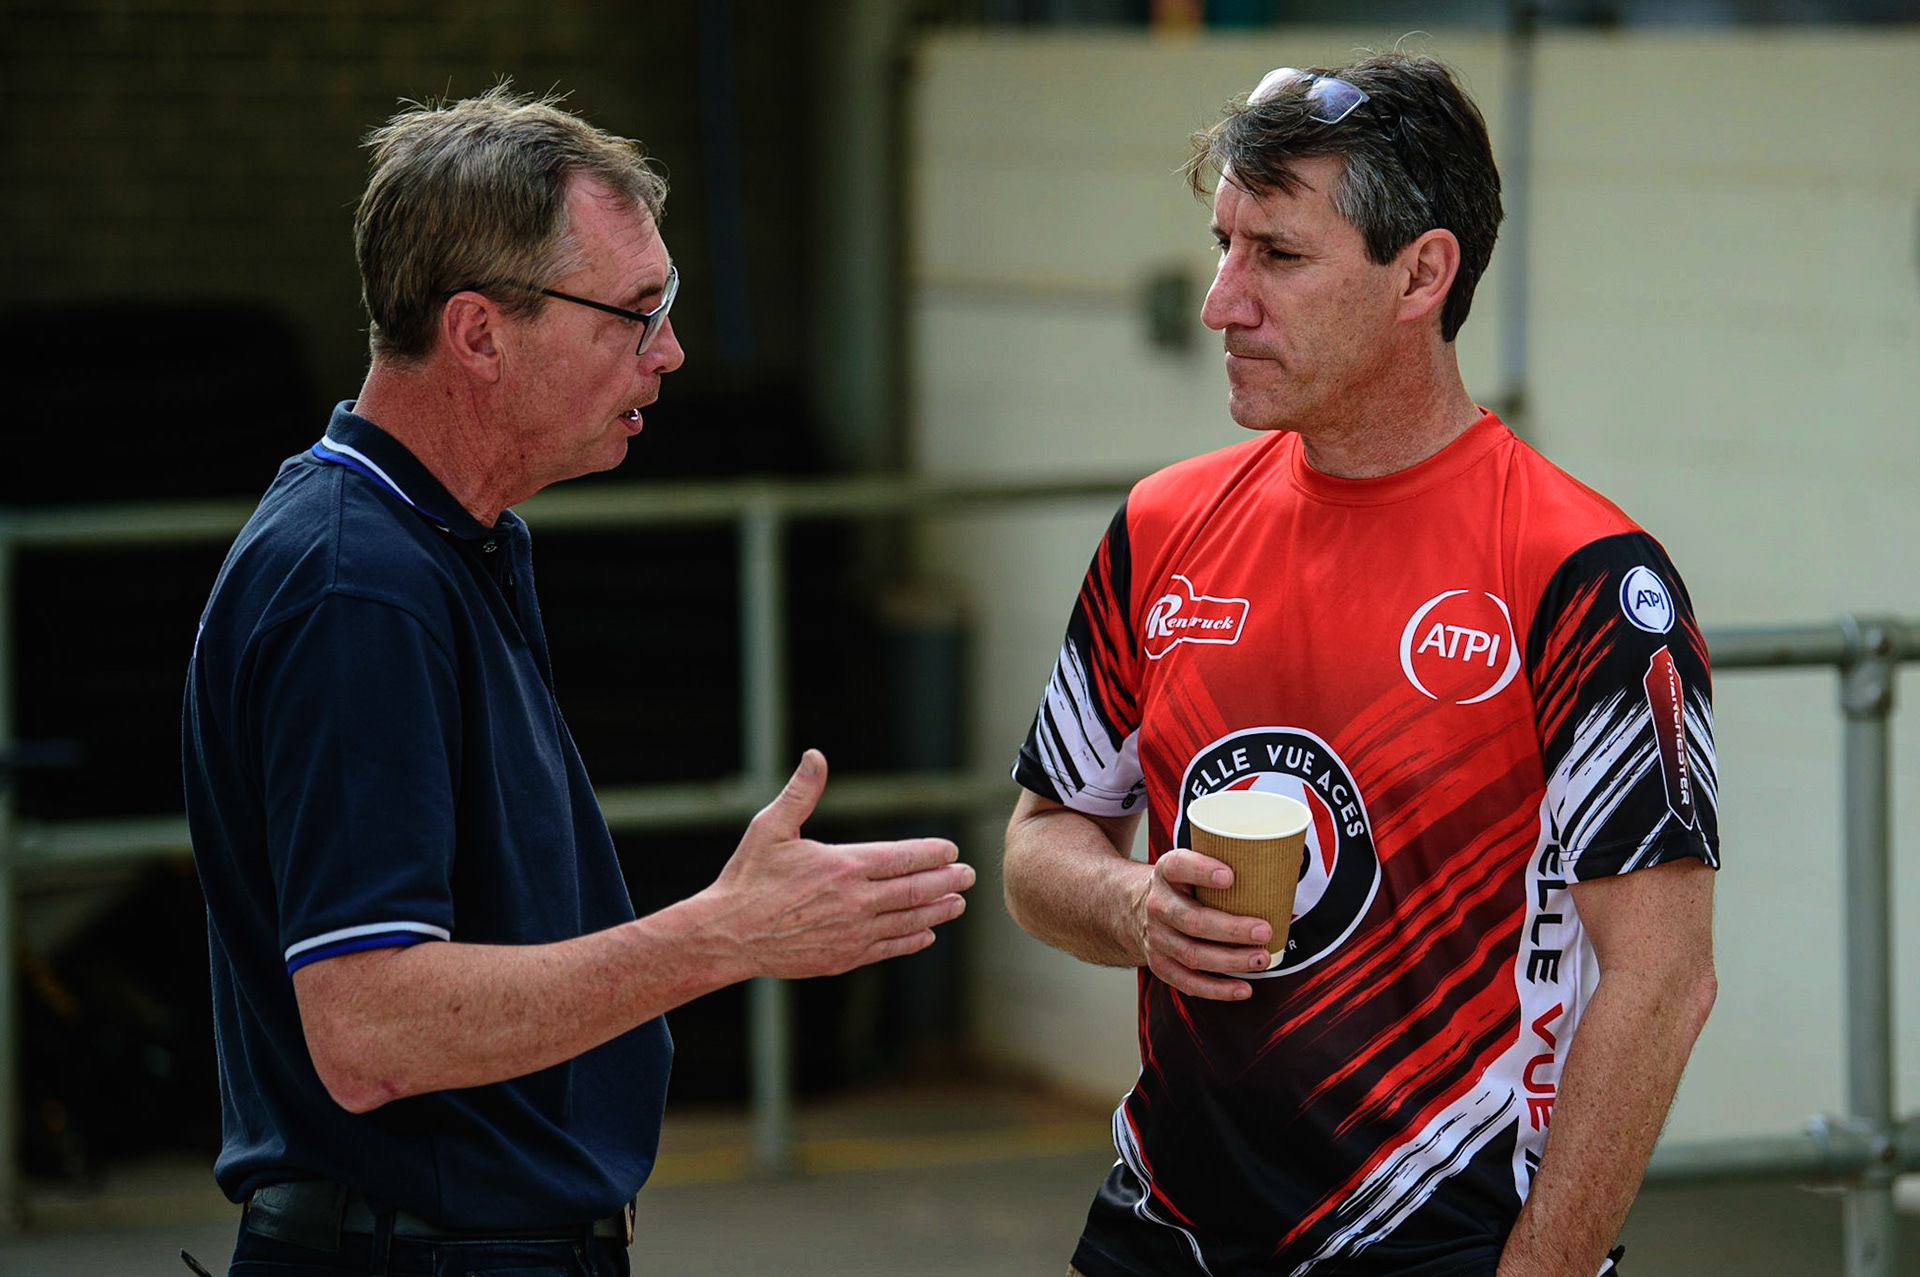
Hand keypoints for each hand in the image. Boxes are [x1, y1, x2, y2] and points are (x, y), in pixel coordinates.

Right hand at [705, 750, 973, 978]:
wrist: (728, 935)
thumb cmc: (747, 877)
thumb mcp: (770, 827)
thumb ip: (800, 792)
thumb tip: (815, 756)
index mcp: (844, 865)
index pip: (902, 857)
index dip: (931, 854)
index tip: (950, 851)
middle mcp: (855, 901)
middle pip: (914, 889)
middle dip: (946, 881)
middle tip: (968, 875)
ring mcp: (852, 933)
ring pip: (908, 921)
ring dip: (937, 911)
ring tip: (958, 904)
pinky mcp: (843, 957)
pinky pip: (888, 948)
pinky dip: (911, 940)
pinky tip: (926, 934)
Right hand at [1139, 848, 1272, 1000]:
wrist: (1132, 906)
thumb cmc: (1179, 885)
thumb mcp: (1189, 864)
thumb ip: (1223, 862)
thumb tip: (1284, 861)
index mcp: (1166, 872)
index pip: (1179, 866)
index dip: (1202, 871)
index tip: (1230, 876)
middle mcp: (1157, 905)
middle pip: (1192, 920)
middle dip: (1231, 929)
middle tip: (1264, 930)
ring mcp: (1156, 938)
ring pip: (1193, 954)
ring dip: (1231, 960)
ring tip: (1260, 959)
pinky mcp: (1160, 964)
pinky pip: (1188, 983)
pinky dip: (1217, 989)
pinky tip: (1243, 989)